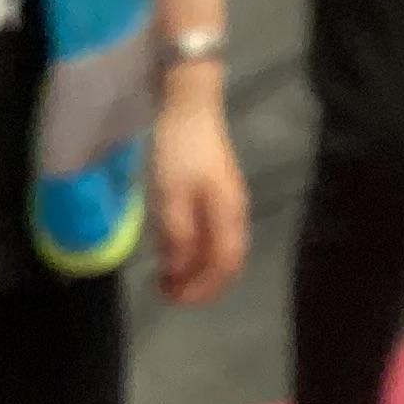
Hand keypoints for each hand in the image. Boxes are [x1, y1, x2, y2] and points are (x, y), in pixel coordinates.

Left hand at [150, 72, 248, 306]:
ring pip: (219, 246)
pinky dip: (195, 247)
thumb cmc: (180, 150)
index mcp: (228, 214)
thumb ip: (176, 235)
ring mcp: (228, 199)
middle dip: (199, 282)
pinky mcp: (217, 188)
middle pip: (225, 260)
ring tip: (169, 275)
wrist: (190, 104)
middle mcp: (234, 211)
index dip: (202, 288)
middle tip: (168, 292)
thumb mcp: (171, 195)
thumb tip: (177, 270)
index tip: (175, 299)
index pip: (224, 265)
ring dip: (196, 266)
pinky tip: (175, 245)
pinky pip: (211, 230)